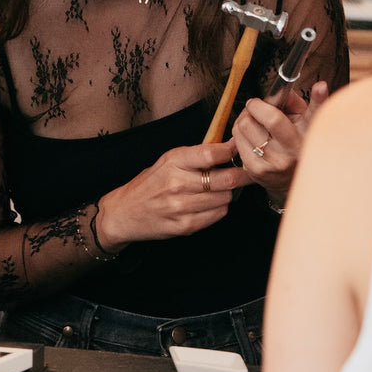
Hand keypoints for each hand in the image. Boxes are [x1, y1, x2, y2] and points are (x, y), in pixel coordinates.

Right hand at [95, 140, 253, 248]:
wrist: (125, 211)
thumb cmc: (151, 182)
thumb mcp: (168, 160)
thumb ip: (197, 154)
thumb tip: (230, 145)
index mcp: (174, 161)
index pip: (212, 153)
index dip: (231, 151)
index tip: (240, 149)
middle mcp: (178, 183)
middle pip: (225, 178)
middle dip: (240, 175)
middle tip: (245, 172)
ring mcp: (181, 207)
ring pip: (225, 198)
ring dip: (228, 193)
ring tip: (219, 189)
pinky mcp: (185, 226)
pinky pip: (218, 215)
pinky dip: (219, 208)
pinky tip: (210, 203)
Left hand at [231, 81, 329, 203]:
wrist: (297, 177)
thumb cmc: (302, 141)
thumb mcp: (308, 119)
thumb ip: (300, 100)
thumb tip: (298, 88)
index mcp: (298, 142)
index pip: (272, 120)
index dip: (259, 105)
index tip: (257, 102)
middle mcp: (282, 157)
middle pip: (249, 124)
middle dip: (249, 112)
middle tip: (256, 111)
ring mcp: (266, 167)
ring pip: (239, 132)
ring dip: (243, 122)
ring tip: (255, 124)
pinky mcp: (253, 172)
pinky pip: (236, 145)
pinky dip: (241, 137)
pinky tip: (253, 138)